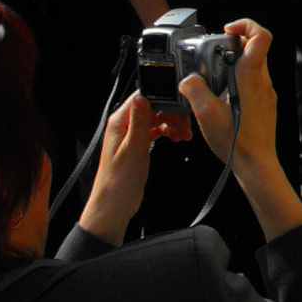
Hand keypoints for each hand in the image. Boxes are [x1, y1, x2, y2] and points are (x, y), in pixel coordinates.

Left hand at [77, 94, 180, 245]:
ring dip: (172, 123)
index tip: (180, 108)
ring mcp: (131, 134)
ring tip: (184, 134)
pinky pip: (156, 129)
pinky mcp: (138, 143)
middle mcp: (124, 125)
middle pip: (153, 106)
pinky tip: (175, 138)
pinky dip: (167, 131)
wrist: (115, 205)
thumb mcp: (134, 148)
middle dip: (172, 113)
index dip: (164, 100)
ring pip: (157, 118)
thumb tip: (143, 96)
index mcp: (119, 121)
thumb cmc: (118, 181)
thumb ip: (140, 121)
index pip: (144, 97)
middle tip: (186, 125)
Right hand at [180, 19, 276, 174]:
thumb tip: (188, 80)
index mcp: (250, 75)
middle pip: (254, 49)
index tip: (227, 30)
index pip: (261, 36)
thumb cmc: (236, 140)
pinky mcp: (265, 104)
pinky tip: (222, 100)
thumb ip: (194, 89)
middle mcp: (262, 80)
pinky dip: (238, 83)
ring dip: (234, 67)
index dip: (246, 25)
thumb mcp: (205, 112)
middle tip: (213, 58)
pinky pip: (253, 84)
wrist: (256, 163)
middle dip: (232, 47)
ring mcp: (266, 92)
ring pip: (253, 67)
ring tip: (214, 82)